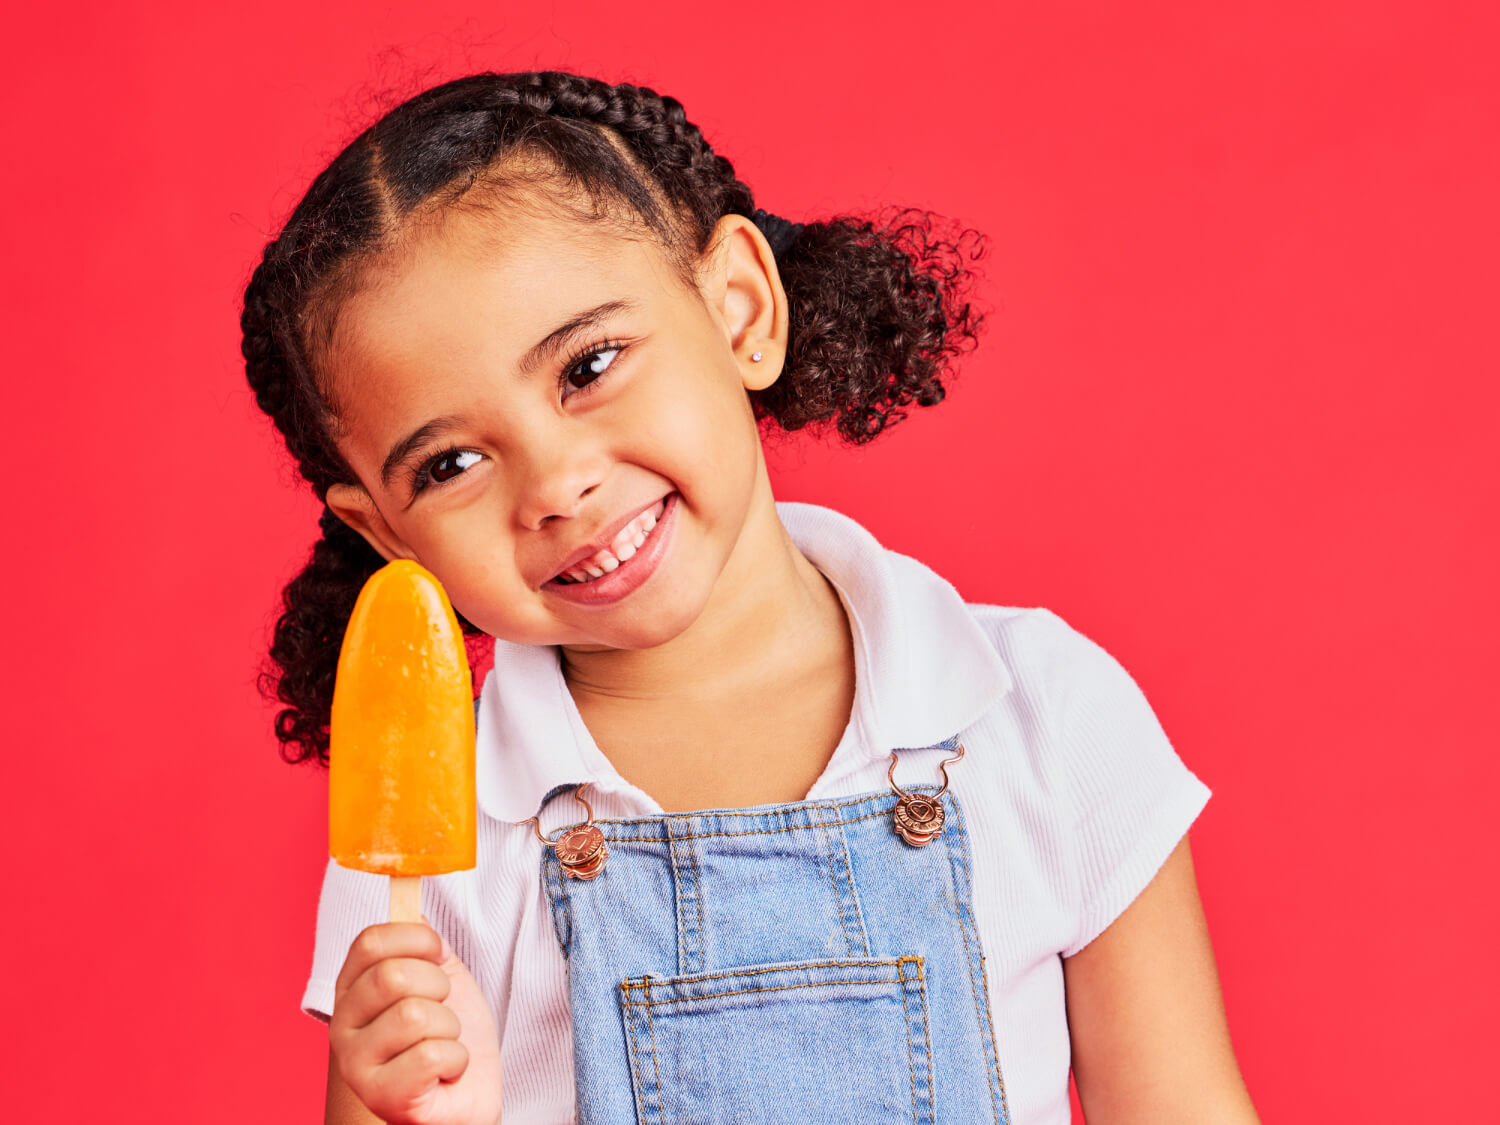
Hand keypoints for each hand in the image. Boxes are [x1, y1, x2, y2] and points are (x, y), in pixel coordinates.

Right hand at [329, 919, 501, 1124]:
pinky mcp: (383, 1098)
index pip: (370, 941)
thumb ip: (416, 935)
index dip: (418, 941)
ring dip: (450, 1028)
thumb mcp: (438, 971)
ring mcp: (357, 1067)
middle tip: (442, 1010)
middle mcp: (342, 1028)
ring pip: (416, 1016)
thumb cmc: (450, 1031)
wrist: (469, 1092)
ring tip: (443, 1044)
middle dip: (439, 988)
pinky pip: (432, 1055)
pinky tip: (446, 1073)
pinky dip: (455, 1060)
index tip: (437, 956)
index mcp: (351, 990)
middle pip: (393, 976)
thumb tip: (405, 886)